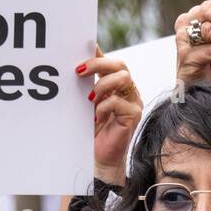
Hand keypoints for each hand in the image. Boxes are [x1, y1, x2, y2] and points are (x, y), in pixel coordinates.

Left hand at [76, 48, 142, 186]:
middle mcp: (128, 90)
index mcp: (117, 85)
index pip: (111, 62)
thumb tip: (77, 63)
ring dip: (101, 86)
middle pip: (120, 65)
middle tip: (78, 71)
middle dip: (97, 64)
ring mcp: (133, 102)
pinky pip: (118, 101)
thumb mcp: (86, 103)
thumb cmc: (93, 131)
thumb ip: (86, 84)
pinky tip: (95, 118)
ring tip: (89, 99)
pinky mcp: (134, 115)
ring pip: (123, 78)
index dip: (97, 54)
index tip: (79, 53)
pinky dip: (103, 107)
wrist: (100, 157)